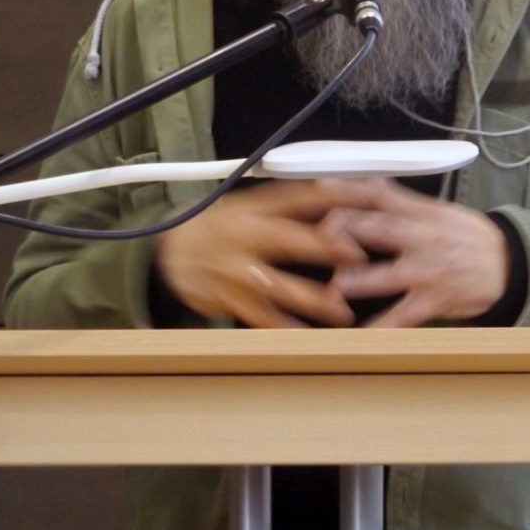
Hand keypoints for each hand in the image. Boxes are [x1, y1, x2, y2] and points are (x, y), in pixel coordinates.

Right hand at [156, 181, 365, 327]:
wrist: (168, 253)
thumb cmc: (217, 227)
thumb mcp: (246, 204)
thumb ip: (287, 203)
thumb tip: (336, 194)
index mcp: (252, 208)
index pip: (295, 197)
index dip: (329, 197)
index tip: (361, 200)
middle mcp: (243, 236)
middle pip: (287, 239)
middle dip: (323, 247)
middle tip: (356, 255)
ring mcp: (234, 269)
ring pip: (276, 286)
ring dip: (310, 299)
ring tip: (341, 310)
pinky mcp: (226, 298)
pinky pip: (258, 315)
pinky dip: (282, 327)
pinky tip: (307, 336)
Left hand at [318, 177, 511, 327]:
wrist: (510, 265)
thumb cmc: (468, 237)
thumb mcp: (440, 212)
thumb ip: (403, 203)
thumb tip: (368, 185)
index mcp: (422, 214)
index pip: (382, 195)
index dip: (351, 188)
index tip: (322, 185)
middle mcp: (423, 239)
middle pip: (382, 228)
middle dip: (350, 229)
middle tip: (321, 233)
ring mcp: (429, 271)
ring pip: (390, 274)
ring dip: (362, 280)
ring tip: (336, 287)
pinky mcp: (436, 299)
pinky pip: (406, 315)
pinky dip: (385, 327)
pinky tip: (362, 336)